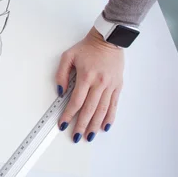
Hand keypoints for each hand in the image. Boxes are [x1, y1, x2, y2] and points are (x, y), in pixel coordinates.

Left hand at [55, 27, 123, 142]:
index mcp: (86, 76)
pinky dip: (109, 117)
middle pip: (89, 109)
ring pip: (102, 110)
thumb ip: (61, 74)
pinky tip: (104, 126)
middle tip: (76, 136)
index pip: (76, 101)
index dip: (69, 115)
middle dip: (81, 125)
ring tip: (89, 136)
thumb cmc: (87, 47)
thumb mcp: (68, 56)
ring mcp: (110, 86)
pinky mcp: (117, 86)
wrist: (109, 40)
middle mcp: (99, 83)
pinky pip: (114, 105)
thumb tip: (60, 91)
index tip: (63, 124)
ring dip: (95, 125)